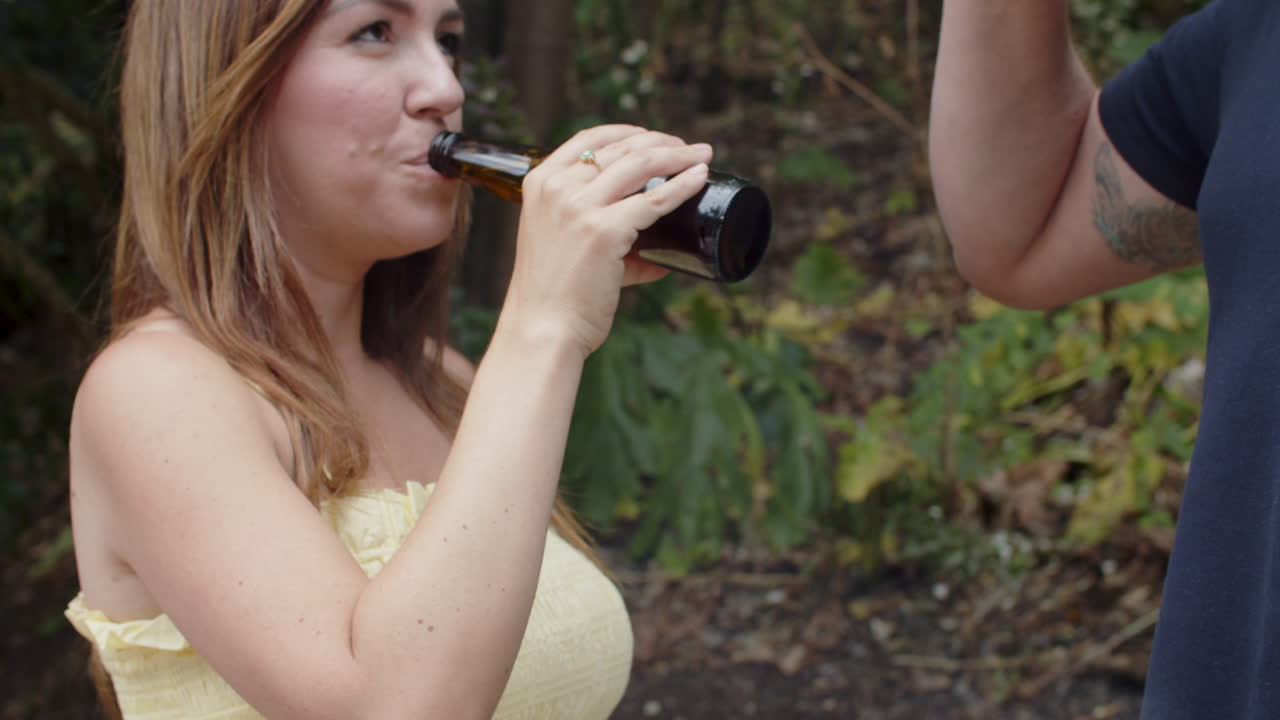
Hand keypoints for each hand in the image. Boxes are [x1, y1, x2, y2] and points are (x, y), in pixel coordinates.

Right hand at [502, 125, 712, 356]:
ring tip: (703, 154)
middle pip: (621, 148)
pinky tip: (700, 176)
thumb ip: (608, 243)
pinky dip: (682, 185)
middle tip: (690, 148)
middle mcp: (557, 187)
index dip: (628, 132)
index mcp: (541, 183)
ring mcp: (580, 206)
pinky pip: (655, 200)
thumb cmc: (554, 296)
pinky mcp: (605, 230)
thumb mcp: (563, 247)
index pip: (589, 139)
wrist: (541, 328)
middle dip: (662, 142)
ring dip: (678, 155)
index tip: (655, 138)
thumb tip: (658, 259)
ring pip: (641, 164)